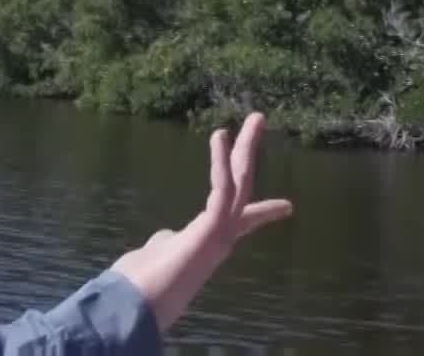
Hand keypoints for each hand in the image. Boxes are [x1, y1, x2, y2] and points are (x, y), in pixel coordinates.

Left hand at [110, 112, 292, 333]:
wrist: (136, 305)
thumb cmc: (142, 285)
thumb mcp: (159, 255)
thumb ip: (166, 241)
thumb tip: (164, 237)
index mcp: (209, 241)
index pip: (243, 220)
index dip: (264, 211)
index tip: (288, 206)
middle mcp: (221, 237)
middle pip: (243, 188)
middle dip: (250, 154)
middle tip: (259, 120)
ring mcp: (219, 233)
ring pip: (240, 184)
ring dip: (247, 149)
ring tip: (255, 118)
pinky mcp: (212, 229)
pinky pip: (222, 190)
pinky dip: (221, 163)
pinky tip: (219, 137)